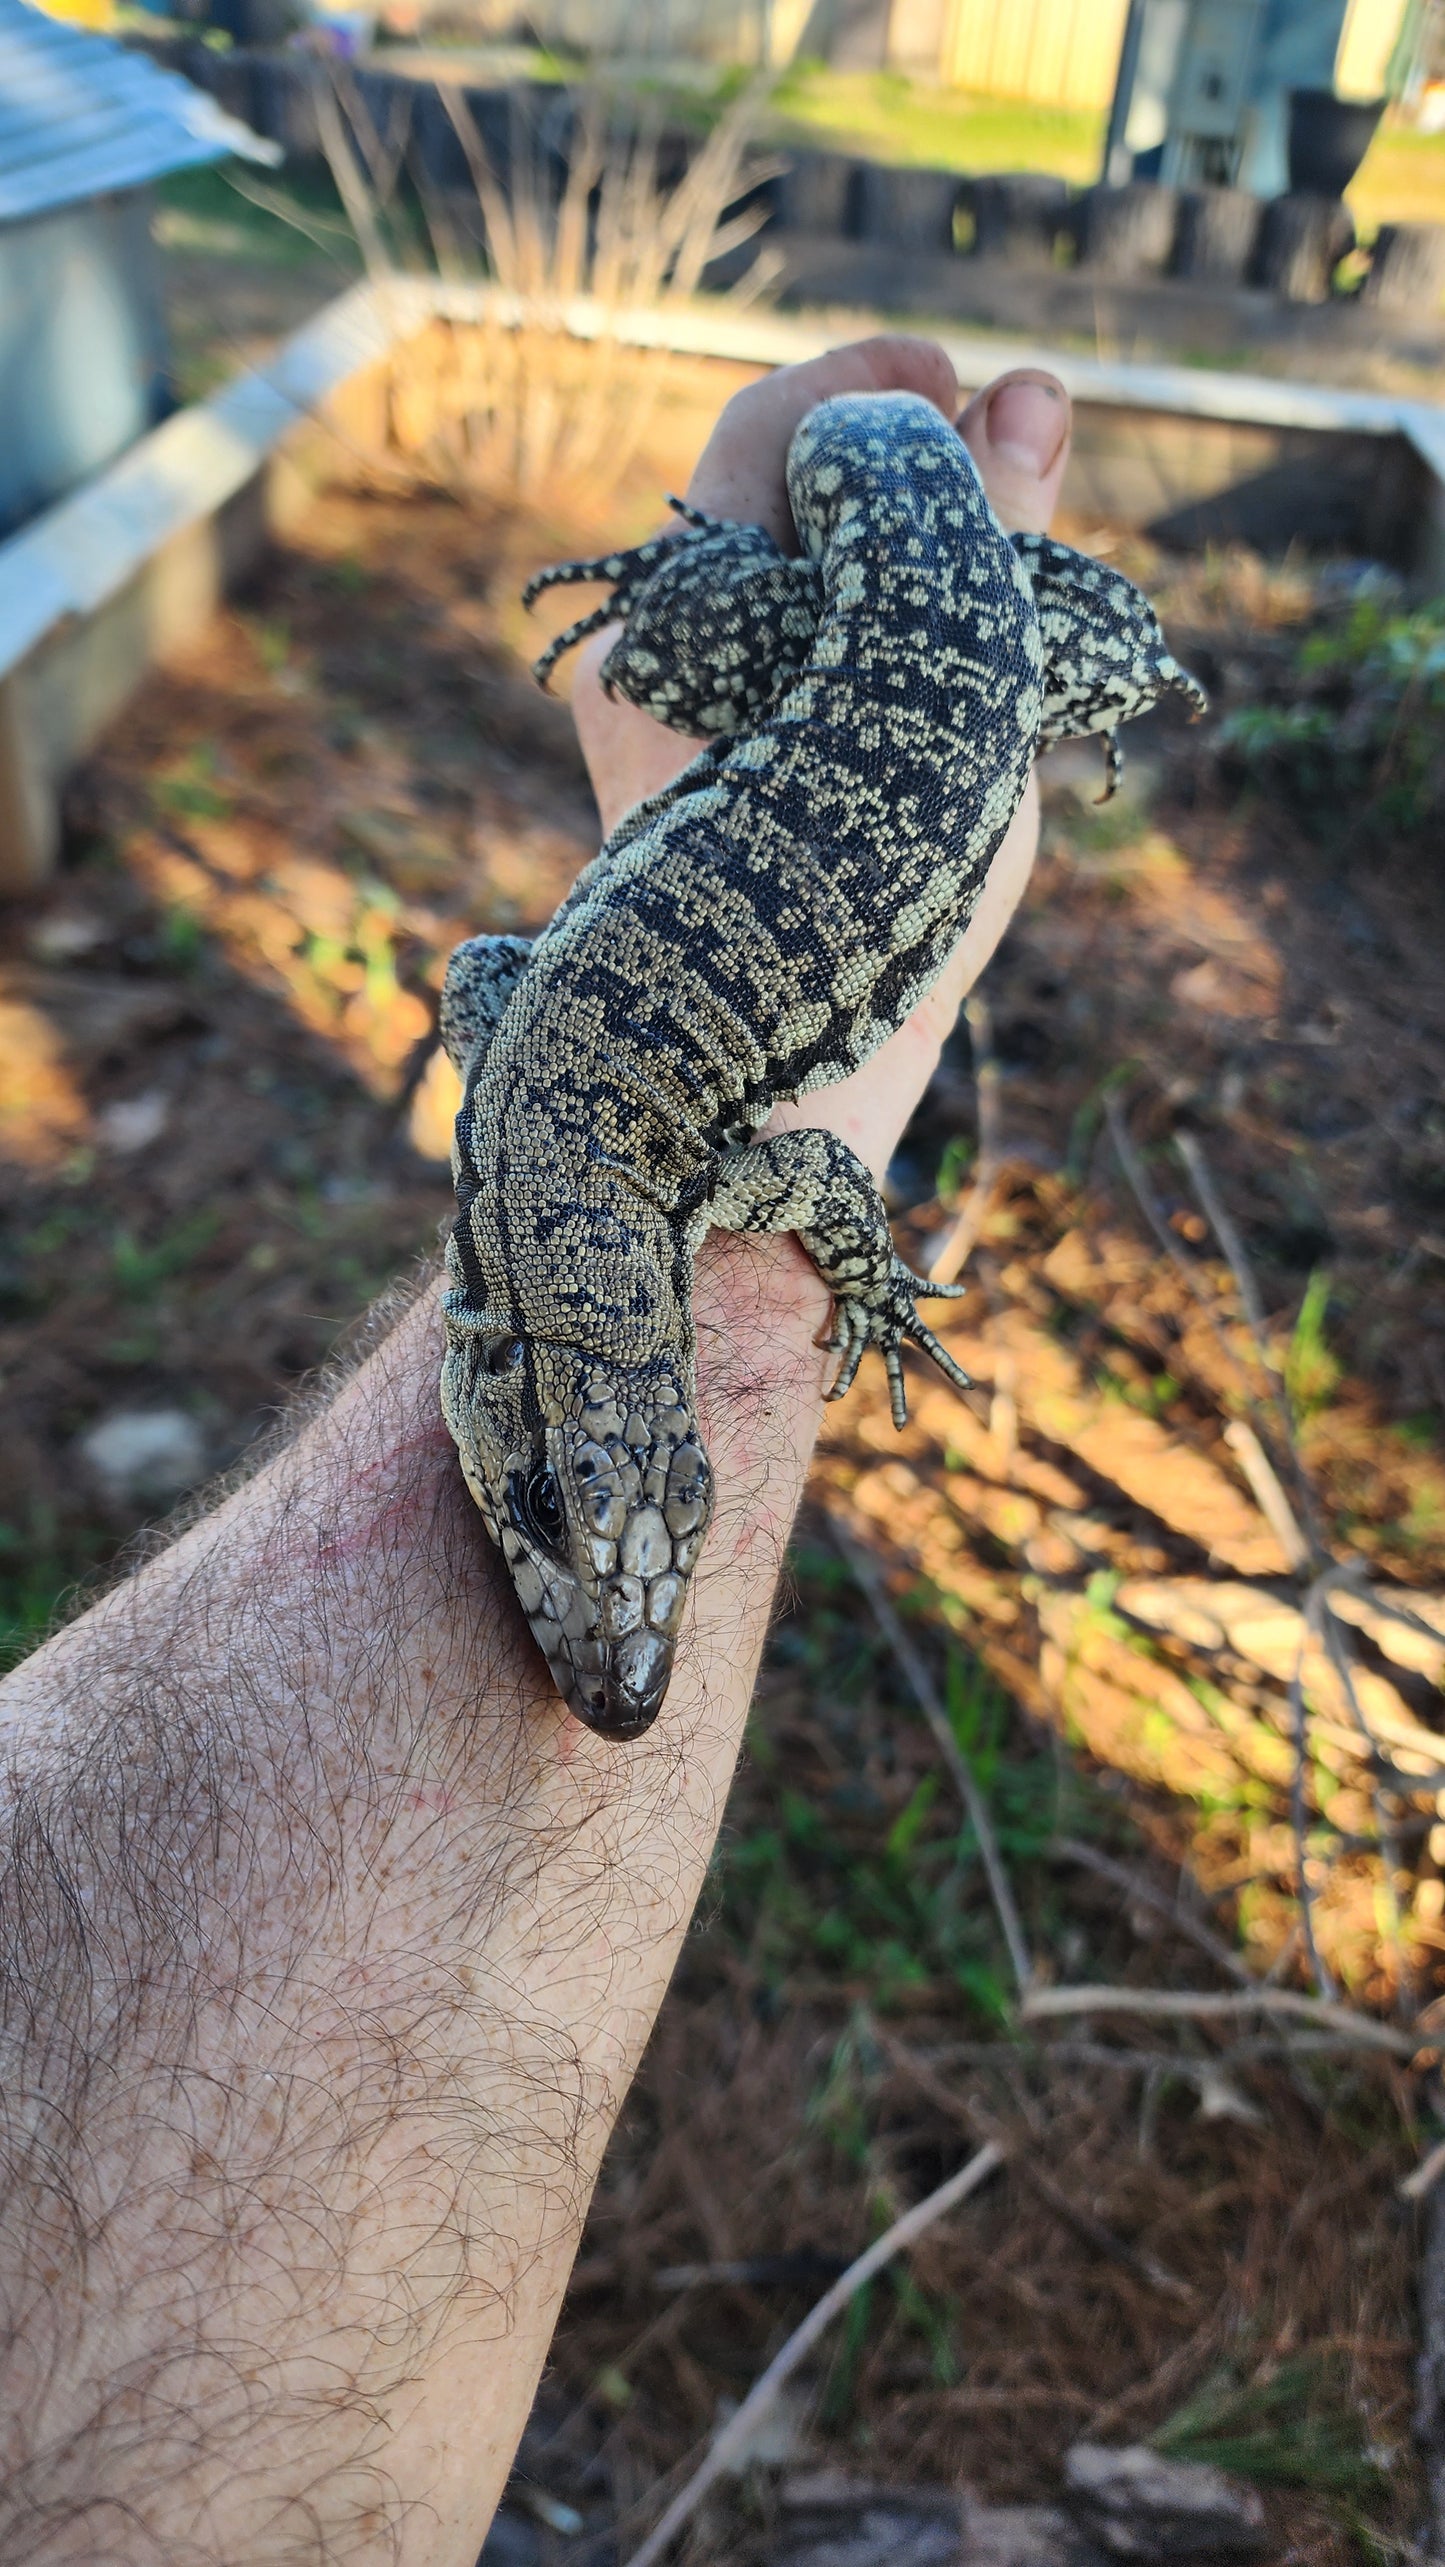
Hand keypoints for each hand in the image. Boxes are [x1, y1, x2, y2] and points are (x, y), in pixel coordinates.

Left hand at [570, 335, 1071, 1179]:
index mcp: (688, 612)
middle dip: (899, 480)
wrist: (765, 1097)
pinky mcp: (676, 775)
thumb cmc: (857, 910)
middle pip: (779, 503)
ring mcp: (652, 717)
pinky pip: (769, 666)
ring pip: (783, 591)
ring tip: (990, 615)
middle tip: (1012, 494)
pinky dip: (849, 650)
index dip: (878, 386)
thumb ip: (983, 540)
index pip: (772, 426)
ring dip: (885, 571)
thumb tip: (1023, 394)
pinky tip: (924, 701)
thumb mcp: (951, 706)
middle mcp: (647, 652)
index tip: (970, 389)